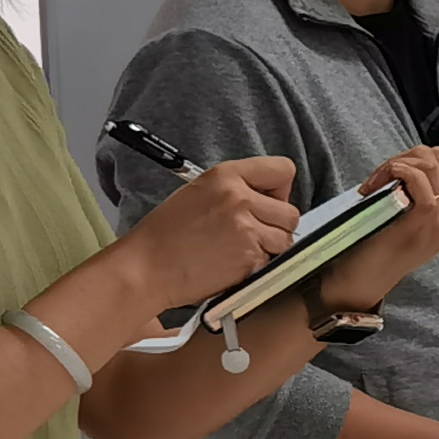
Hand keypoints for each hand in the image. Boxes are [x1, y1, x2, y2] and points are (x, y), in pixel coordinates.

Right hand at [126, 156, 301, 306]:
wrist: (146, 268)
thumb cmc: (167, 233)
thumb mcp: (200, 192)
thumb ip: (238, 188)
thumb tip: (273, 198)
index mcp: (227, 176)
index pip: (284, 170)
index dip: (280, 189)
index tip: (268, 202)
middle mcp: (240, 199)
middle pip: (291, 212)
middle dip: (277, 225)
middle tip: (252, 233)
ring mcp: (247, 230)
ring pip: (286, 239)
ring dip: (271, 248)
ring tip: (240, 250)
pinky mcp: (249, 259)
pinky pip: (273, 261)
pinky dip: (259, 266)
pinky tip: (233, 264)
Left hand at [315, 142, 438, 310]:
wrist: (369, 277)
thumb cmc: (389, 244)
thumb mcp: (421, 211)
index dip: (415, 159)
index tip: (392, 174)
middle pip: (438, 157)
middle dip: (404, 158)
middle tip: (380, 178)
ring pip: (427, 163)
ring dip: (394, 165)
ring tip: (375, 184)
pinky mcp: (427, 216)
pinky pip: (417, 177)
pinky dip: (394, 171)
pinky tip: (376, 185)